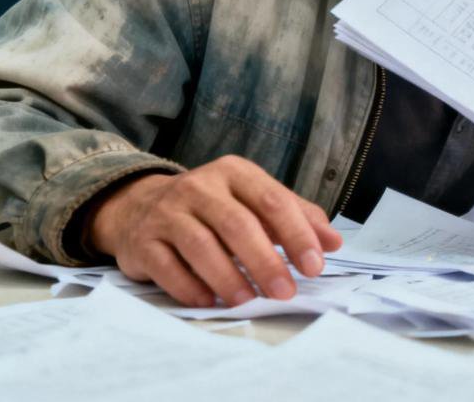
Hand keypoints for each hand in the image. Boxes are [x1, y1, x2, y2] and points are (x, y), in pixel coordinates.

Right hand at [87, 155, 342, 307]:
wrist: (139, 206)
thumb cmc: (213, 207)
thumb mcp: (254, 200)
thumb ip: (296, 217)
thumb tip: (334, 242)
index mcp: (235, 172)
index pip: (272, 201)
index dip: (297, 234)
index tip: (316, 266)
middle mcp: (200, 187)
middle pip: (238, 224)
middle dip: (265, 261)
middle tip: (285, 292)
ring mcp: (168, 213)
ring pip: (202, 246)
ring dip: (229, 277)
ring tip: (248, 300)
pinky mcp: (143, 242)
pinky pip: (168, 267)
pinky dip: (191, 287)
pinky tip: (210, 301)